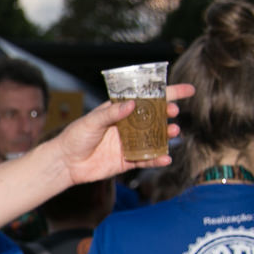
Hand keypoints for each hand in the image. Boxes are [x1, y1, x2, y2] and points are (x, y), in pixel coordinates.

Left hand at [54, 84, 194, 184]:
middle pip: (155, 118)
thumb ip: (111, 113)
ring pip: (154, 138)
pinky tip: (166, 158)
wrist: (65, 163)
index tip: (188, 90)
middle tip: (174, 112)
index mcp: (120, 111)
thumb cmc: (74, 137)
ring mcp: (129, 143)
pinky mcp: (127, 160)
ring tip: (174, 131)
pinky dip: (157, 159)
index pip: (146, 99)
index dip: (168, 93)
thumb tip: (132, 103)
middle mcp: (128, 126)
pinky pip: (147, 160)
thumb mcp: (91, 121)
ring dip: (166, 135)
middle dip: (168, 113)